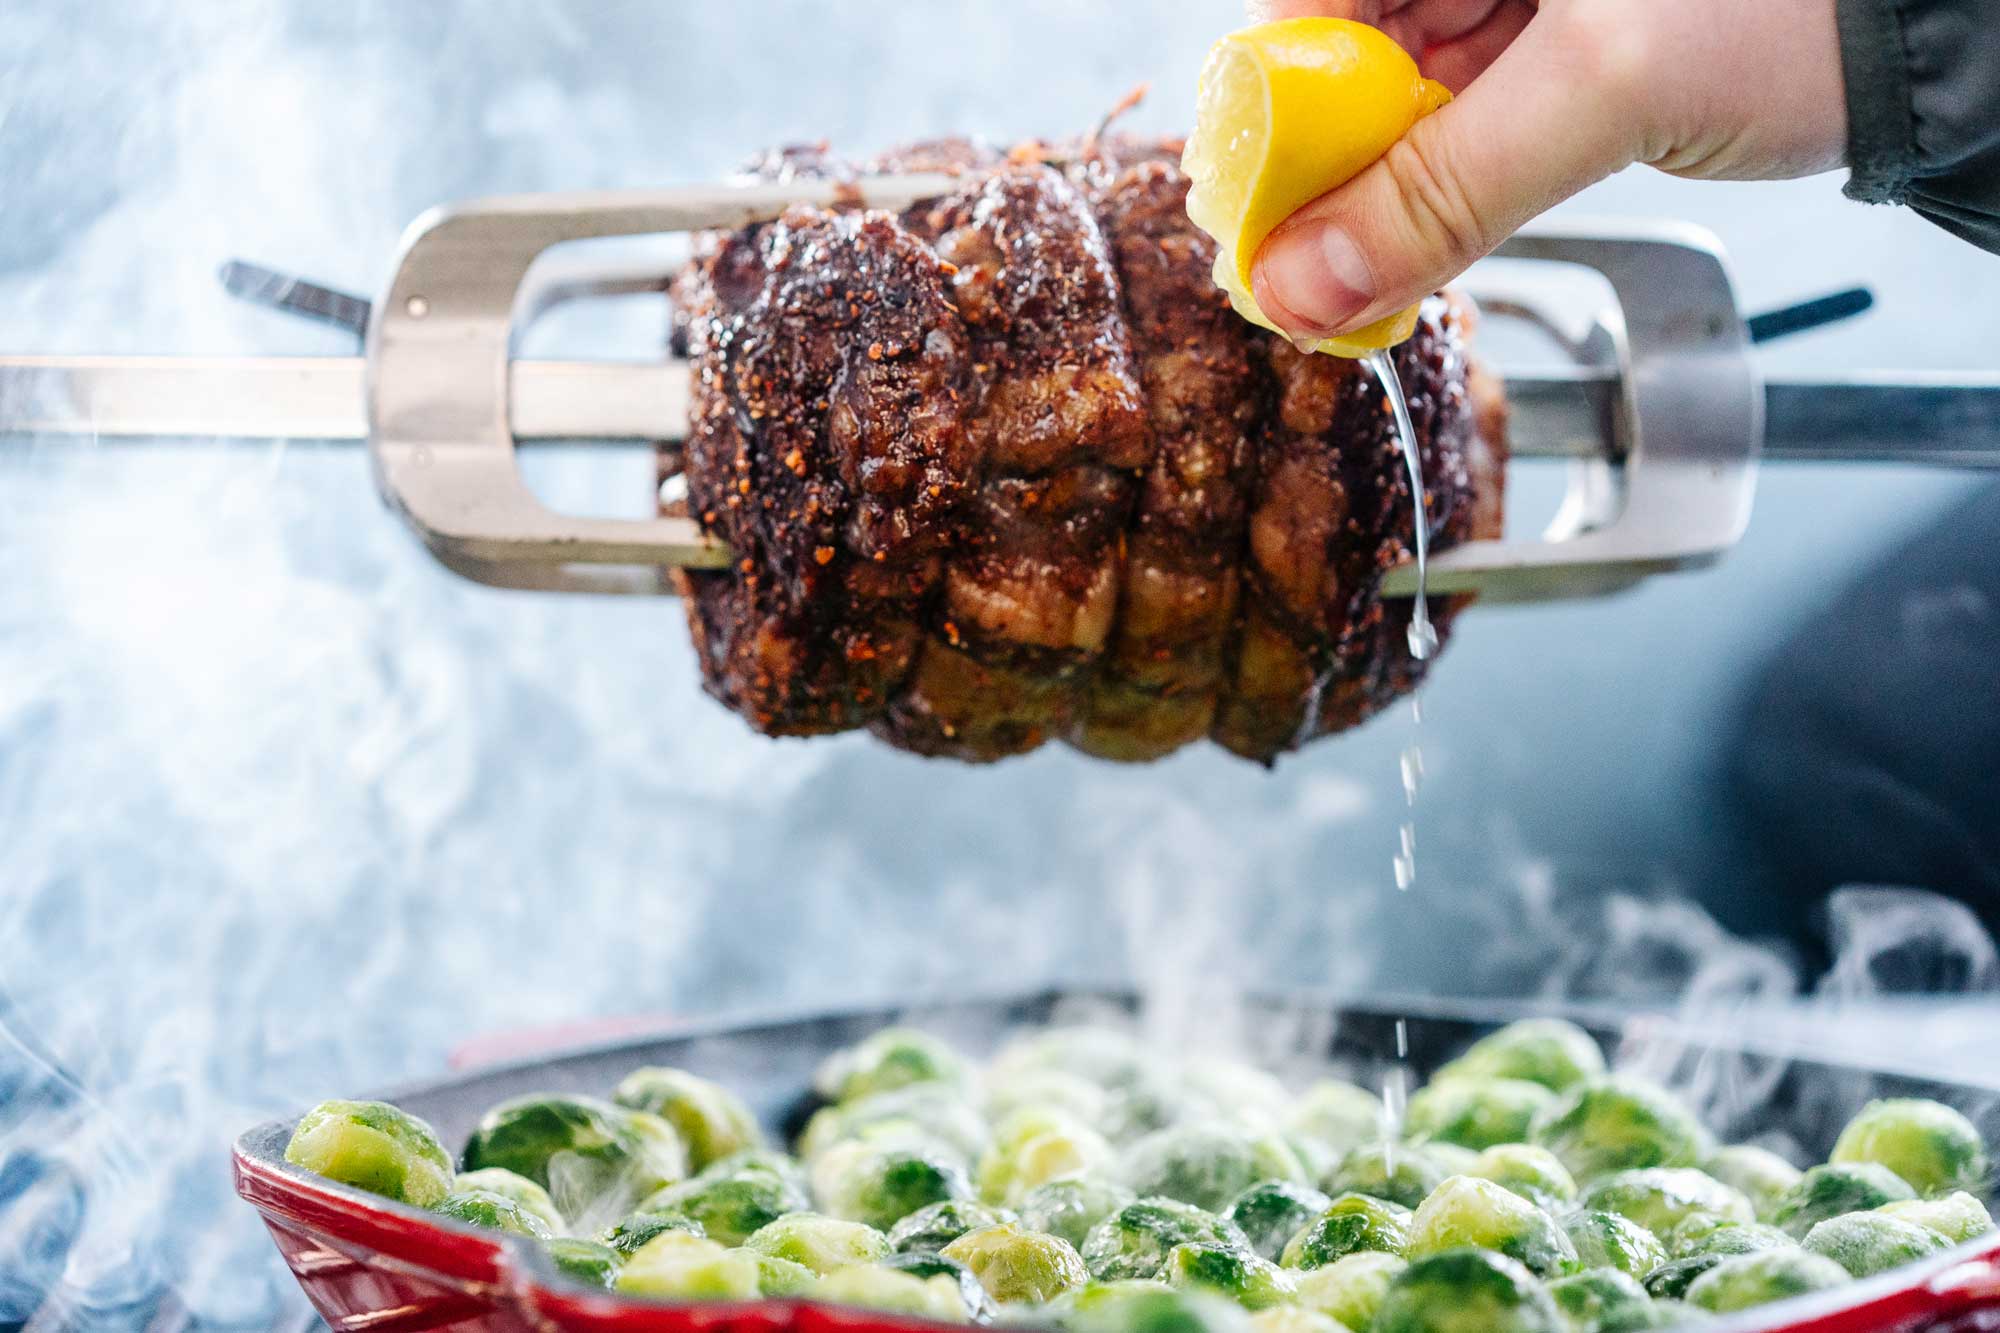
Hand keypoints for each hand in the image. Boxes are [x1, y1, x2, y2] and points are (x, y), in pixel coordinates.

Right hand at [1245, 0, 1849, 341]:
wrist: (1936, 33)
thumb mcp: (1606, 86)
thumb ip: (1443, 189)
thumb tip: (1306, 281)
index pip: (1304, 0)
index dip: (1263, 108)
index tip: (1252, 217)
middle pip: (1336, 50)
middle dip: (1317, 169)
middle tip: (1304, 271)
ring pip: (1390, 97)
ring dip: (1373, 196)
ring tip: (1362, 275)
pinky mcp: (1550, 52)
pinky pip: (1453, 126)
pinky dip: (1433, 194)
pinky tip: (1419, 246)